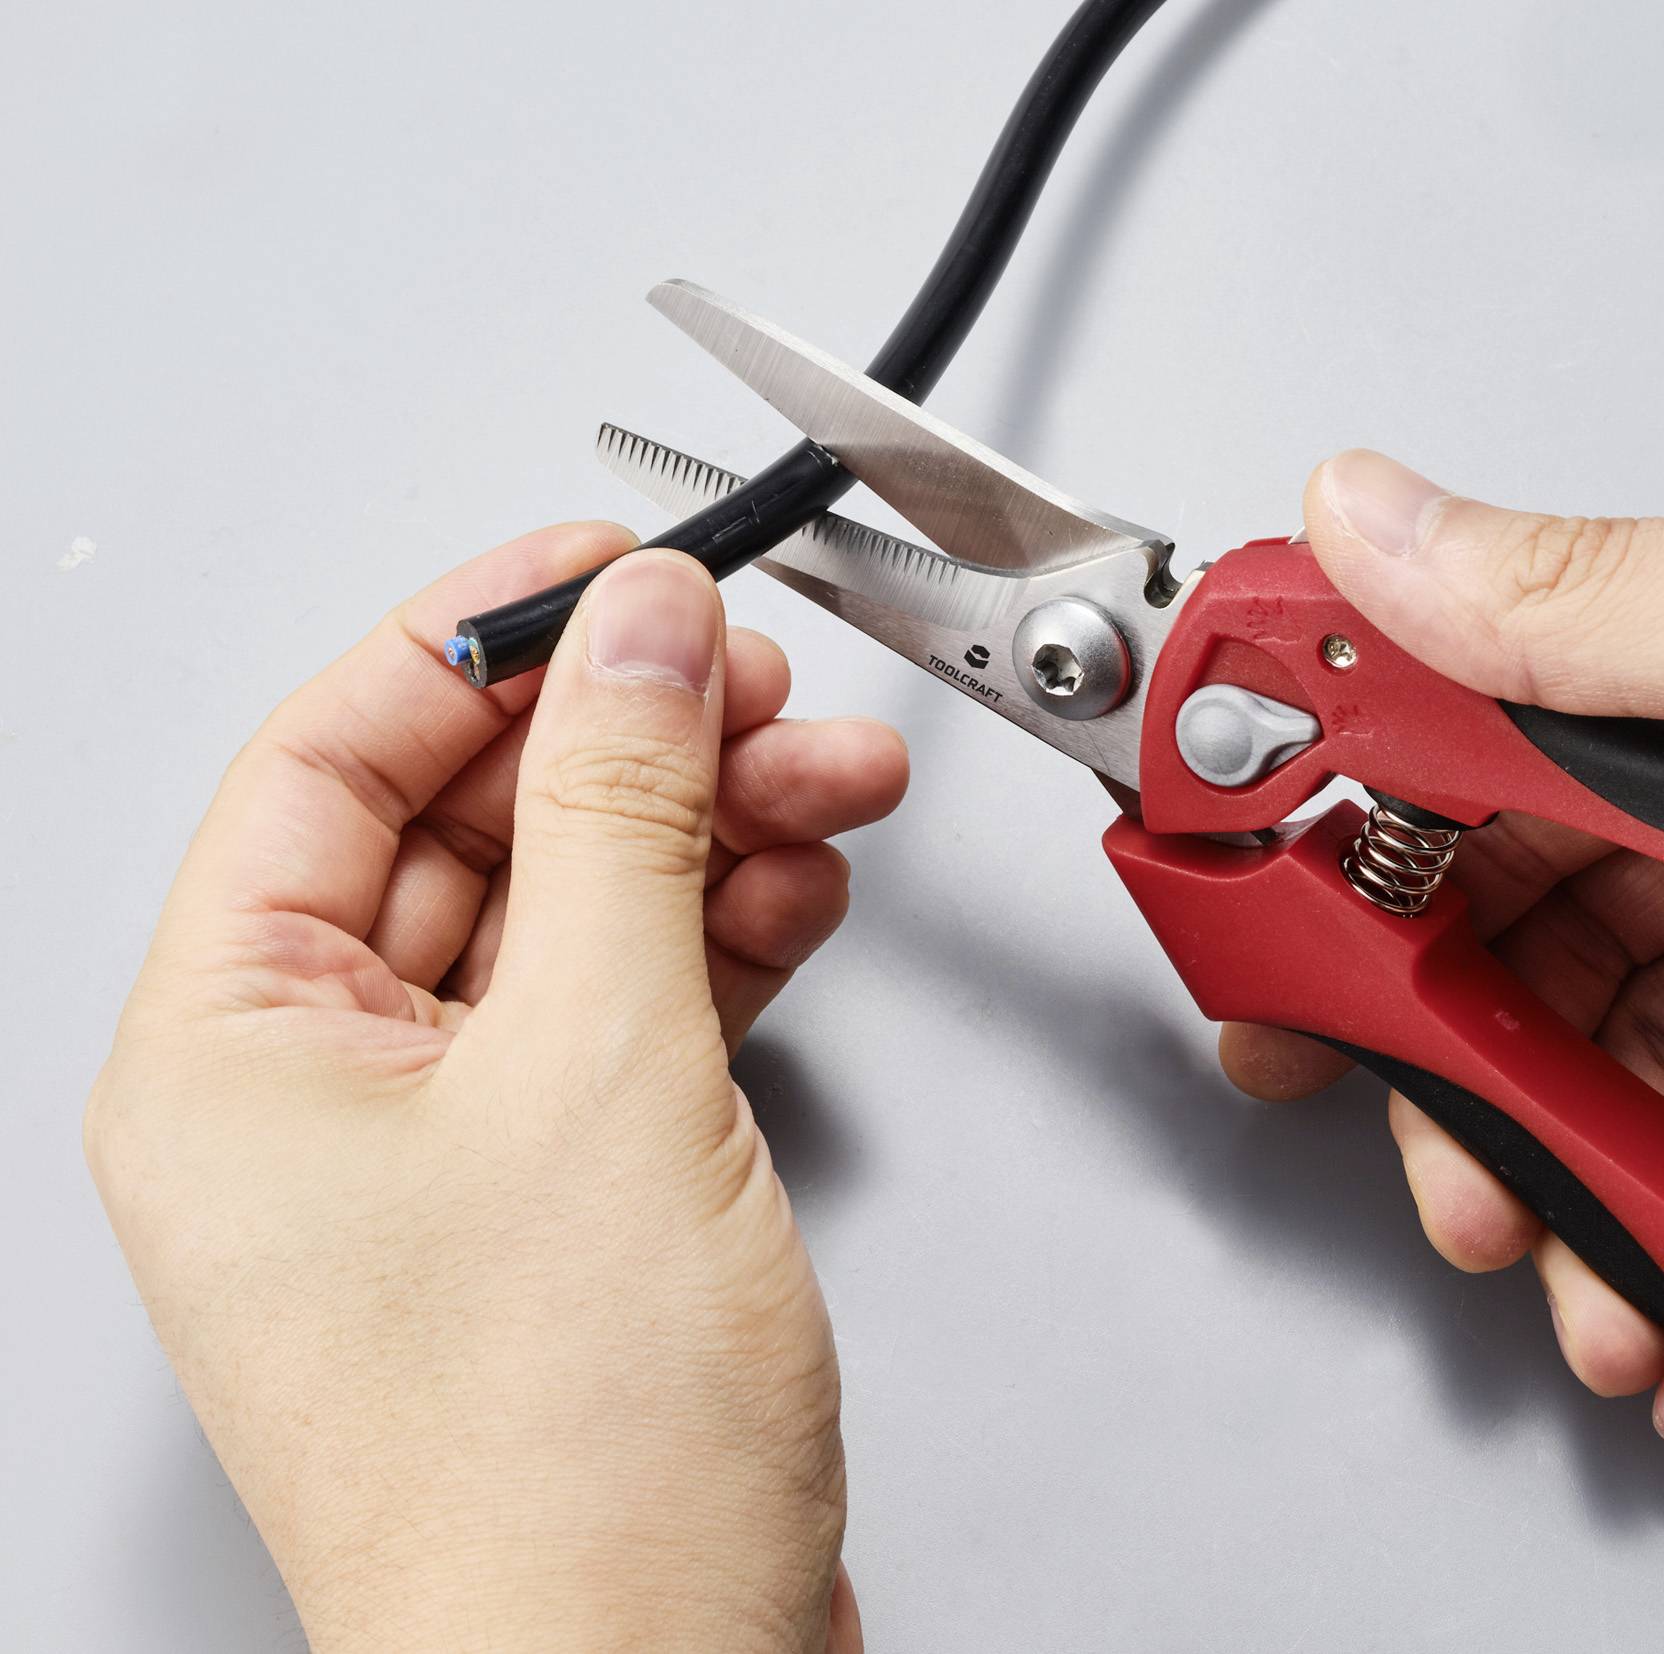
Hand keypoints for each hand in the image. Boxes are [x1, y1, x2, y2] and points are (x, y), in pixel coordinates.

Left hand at [86, 527, 901, 1651]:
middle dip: (629, 741)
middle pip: (463, 829)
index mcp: (231, 1052)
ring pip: (561, 919)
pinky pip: (618, 1017)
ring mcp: (434, 1161)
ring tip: (829, 783)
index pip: (331, 755)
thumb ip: (622, 816)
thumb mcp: (600, 1069)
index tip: (617, 567)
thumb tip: (642, 635)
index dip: (480, 635)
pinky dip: (715, 946)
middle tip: (757, 681)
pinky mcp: (551, 1209)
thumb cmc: (563, 1477)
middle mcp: (310, 1101)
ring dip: (700, 837)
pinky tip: (797, 899)